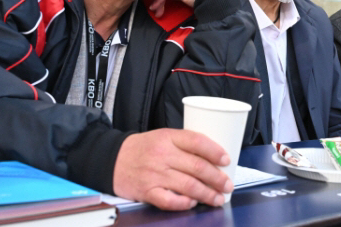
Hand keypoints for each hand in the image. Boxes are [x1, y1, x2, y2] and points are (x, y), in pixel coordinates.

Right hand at [112, 128, 232, 210]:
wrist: (112, 160)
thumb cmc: (143, 148)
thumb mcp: (163, 137)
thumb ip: (184, 144)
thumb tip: (213, 158)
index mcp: (168, 137)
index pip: (196, 141)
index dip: (215, 151)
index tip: (227, 160)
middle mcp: (162, 155)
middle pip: (197, 167)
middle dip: (217, 178)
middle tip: (228, 185)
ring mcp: (155, 174)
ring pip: (188, 185)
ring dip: (207, 194)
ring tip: (218, 198)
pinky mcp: (147, 192)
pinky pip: (170, 200)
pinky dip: (184, 203)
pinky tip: (193, 203)